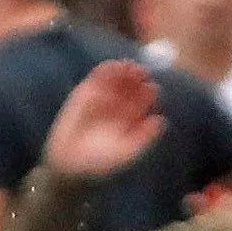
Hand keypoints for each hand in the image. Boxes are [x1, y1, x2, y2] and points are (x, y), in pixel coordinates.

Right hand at [45, 57, 170, 180]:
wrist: (69, 164)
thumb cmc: (100, 163)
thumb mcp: (126, 153)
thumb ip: (144, 138)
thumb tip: (161, 120)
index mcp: (132, 120)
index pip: (143, 102)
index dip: (148, 94)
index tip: (152, 87)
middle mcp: (119, 107)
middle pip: (132, 87)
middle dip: (137, 79)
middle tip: (142, 72)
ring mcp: (102, 99)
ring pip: (116, 80)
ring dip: (123, 71)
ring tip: (128, 66)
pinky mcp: (85, 93)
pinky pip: (96, 79)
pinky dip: (104, 71)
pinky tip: (112, 66)